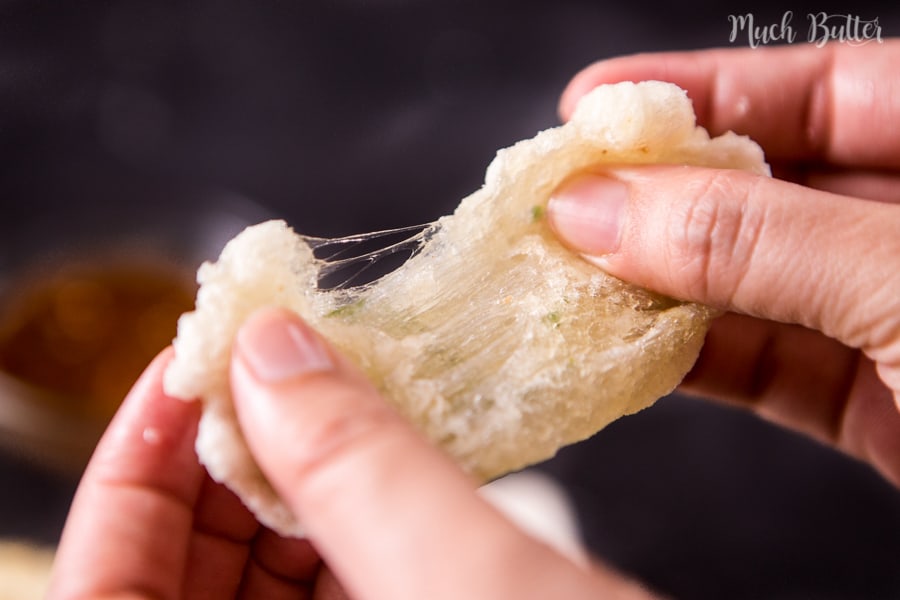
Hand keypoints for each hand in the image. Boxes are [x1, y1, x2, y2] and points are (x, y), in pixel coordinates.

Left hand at [49, 307, 656, 598]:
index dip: (132, 475)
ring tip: (330, 387)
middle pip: (183, 573)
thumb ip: (362, 471)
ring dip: (292, 472)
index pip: (106, 595)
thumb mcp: (476, 591)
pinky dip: (348, 506)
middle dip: (224, 455)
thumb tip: (271, 351)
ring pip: (264, 571)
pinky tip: (382, 447)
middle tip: (270, 357)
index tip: (190, 367)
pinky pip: (331, 577)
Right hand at [548, 41, 899, 485]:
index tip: (597, 105)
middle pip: (778, 189)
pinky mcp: (889, 409)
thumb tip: (608, 209)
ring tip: (574, 275)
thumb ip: (762, 243)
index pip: (833, 88)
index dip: (706, 92)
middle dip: (664, 194)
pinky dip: (695, 360)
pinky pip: (772, 367)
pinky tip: (633, 348)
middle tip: (566, 199)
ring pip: (760, 284)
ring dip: (661, 284)